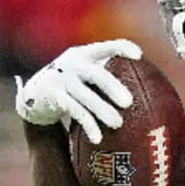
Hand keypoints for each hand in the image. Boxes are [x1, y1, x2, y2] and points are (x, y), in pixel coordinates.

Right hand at [14, 39, 142, 144]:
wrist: (35, 95)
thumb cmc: (74, 85)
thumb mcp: (87, 76)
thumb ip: (107, 77)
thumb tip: (149, 94)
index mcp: (85, 55)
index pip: (104, 48)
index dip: (120, 48)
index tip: (138, 55)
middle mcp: (73, 64)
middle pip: (96, 74)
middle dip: (112, 87)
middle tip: (128, 103)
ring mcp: (62, 79)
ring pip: (85, 96)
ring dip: (102, 110)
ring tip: (117, 124)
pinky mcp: (54, 96)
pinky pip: (75, 111)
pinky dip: (88, 124)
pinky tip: (98, 138)